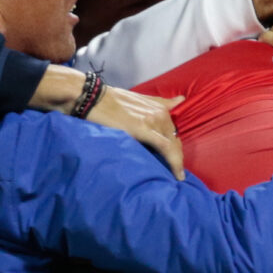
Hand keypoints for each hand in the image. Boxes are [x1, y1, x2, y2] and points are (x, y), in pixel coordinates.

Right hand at [31, 67, 185, 178]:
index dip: (175, 147)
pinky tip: (177, 175)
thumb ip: (159, 102)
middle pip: (175, 140)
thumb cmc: (110, 100)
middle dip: (176, 156)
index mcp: (159, 107)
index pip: (173, 132)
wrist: (92, 97)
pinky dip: (174, 162)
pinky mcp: (145, 129)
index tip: (176, 161)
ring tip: (175, 176)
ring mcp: (154, 120)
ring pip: (173, 145)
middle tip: (174, 172)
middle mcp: (160, 113)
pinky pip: (166, 148)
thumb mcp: (138, 99)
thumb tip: (181, 99)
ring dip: (176, 162)